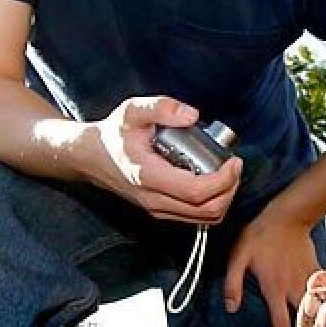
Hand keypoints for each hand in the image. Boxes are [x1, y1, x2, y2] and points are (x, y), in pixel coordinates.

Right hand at [87, 96, 241, 222]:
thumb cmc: (114, 134)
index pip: (197, 191)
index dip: (224, 179)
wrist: (90, 157)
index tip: (234, 160)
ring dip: (224, 198)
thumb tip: (192, 115)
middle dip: (230, 189)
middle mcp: (154, 200)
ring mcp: (157, 209)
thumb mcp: (133, 111)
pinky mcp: (161, 211)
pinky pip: (195, 216)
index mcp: (149, 177)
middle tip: (234, 166)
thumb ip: (161, 107)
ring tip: (227, 173)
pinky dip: (213, 202)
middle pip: (207, 210)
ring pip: (204, 218)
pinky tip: (213, 180)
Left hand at [225, 204, 318, 326]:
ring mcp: (309, 279)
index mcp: (275, 289)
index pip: (282, 324)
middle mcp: (294, 288)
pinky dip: (324, 299)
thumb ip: (232, 284)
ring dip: (316, 316)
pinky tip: (321, 304)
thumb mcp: (238, 257)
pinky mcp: (317, 271)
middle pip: (305, 320)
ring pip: (319, 307)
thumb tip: (231, 308)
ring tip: (312, 324)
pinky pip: (324, 291)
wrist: (288, 216)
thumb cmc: (261, 235)